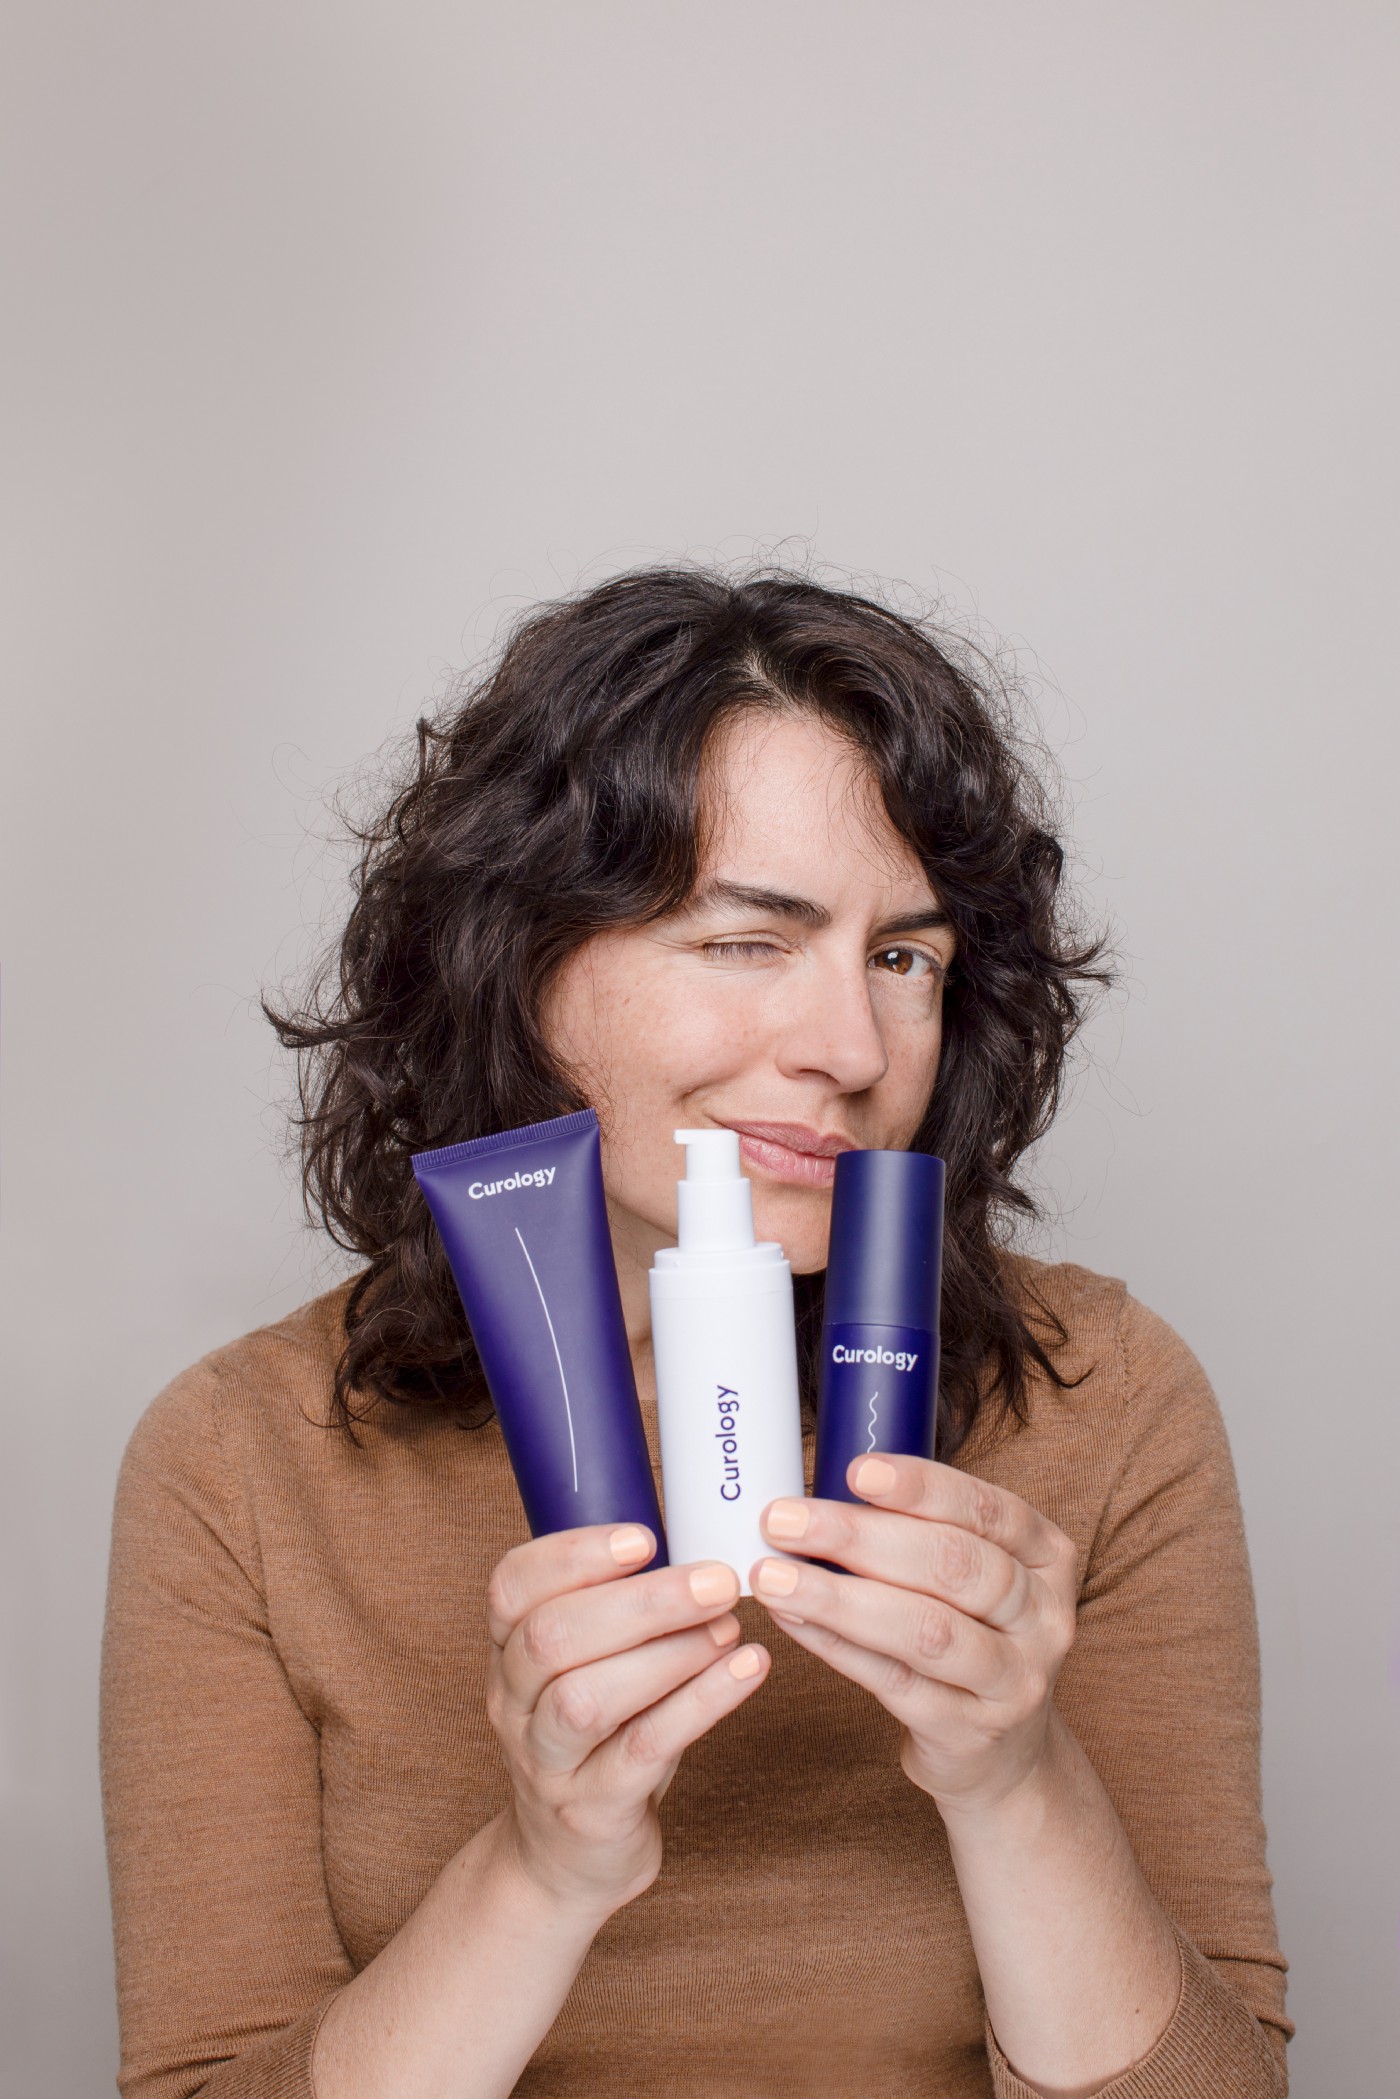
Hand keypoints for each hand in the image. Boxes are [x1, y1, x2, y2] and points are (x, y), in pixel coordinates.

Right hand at [484, 1524, 768, 1920]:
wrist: (567, 1855)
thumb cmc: (597, 1735)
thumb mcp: (589, 1664)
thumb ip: (621, 1608)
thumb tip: (705, 1540)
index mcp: (508, 1649)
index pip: (512, 1586)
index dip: (572, 1555)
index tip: (644, 1537)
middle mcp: (515, 1701)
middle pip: (552, 1637)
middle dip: (640, 1601)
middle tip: (717, 1579)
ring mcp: (546, 1761)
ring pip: (587, 1697)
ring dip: (669, 1654)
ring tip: (730, 1625)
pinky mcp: (590, 1809)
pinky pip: (641, 1751)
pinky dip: (699, 1704)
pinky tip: (745, 1670)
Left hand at [751, 1456, 1077, 1814]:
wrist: (1006, 1752)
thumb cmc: (971, 1634)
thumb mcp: (976, 1578)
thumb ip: (920, 1532)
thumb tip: (819, 1494)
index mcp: (1047, 1558)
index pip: (987, 1509)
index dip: (921, 1487)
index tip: (854, 1471)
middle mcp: (1043, 1618)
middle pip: (952, 1566)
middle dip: (859, 1537)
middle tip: (784, 1520)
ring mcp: (1014, 1681)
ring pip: (924, 1630)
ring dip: (838, 1597)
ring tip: (772, 1575)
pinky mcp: (970, 1732)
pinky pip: (893, 1682)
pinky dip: (835, 1645)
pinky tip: (791, 1619)